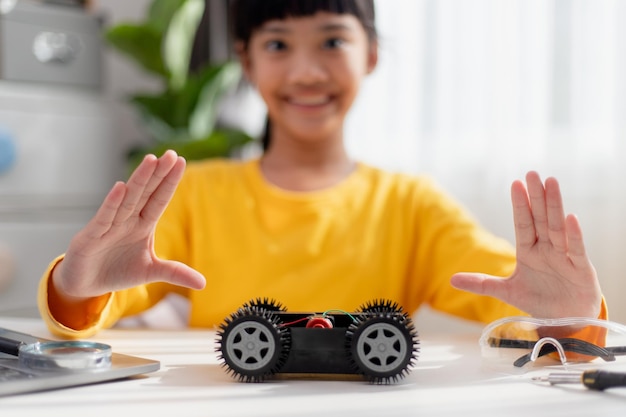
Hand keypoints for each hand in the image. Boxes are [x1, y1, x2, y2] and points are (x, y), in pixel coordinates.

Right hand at [51, 150, 205, 301]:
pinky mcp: (91, 237)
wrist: (84, 285)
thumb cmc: (117, 271)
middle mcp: (127, 220)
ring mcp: (109, 226)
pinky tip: (120, 188)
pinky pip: (104, 218)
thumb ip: (175, 272)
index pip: (159, 199)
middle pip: (146, 192)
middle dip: (158, 174)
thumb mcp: (150, 272)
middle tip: (171, 154)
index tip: (181, 162)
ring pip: (127, 200)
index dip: (169, 182)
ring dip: (139, 181)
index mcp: (143, 225)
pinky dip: (112, 204)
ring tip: (151, 161)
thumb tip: (203, 283)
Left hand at [450, 171, 601, 318]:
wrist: (566, 321)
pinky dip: (573, 235)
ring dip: (554, 205)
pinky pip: (576, 249)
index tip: (515, 183)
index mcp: (528, 251)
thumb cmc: (539, 300)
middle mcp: (546, 249)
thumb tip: (451, 280)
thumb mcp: (506, 292)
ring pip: (557, 227)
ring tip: (551, 182)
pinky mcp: (580, 269)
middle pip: (540, 219)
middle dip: (536, 197)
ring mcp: (564, 257)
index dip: (520, 204)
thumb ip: (481, 283)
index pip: (523, 223)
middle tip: (532, 174)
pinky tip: (570, 217)